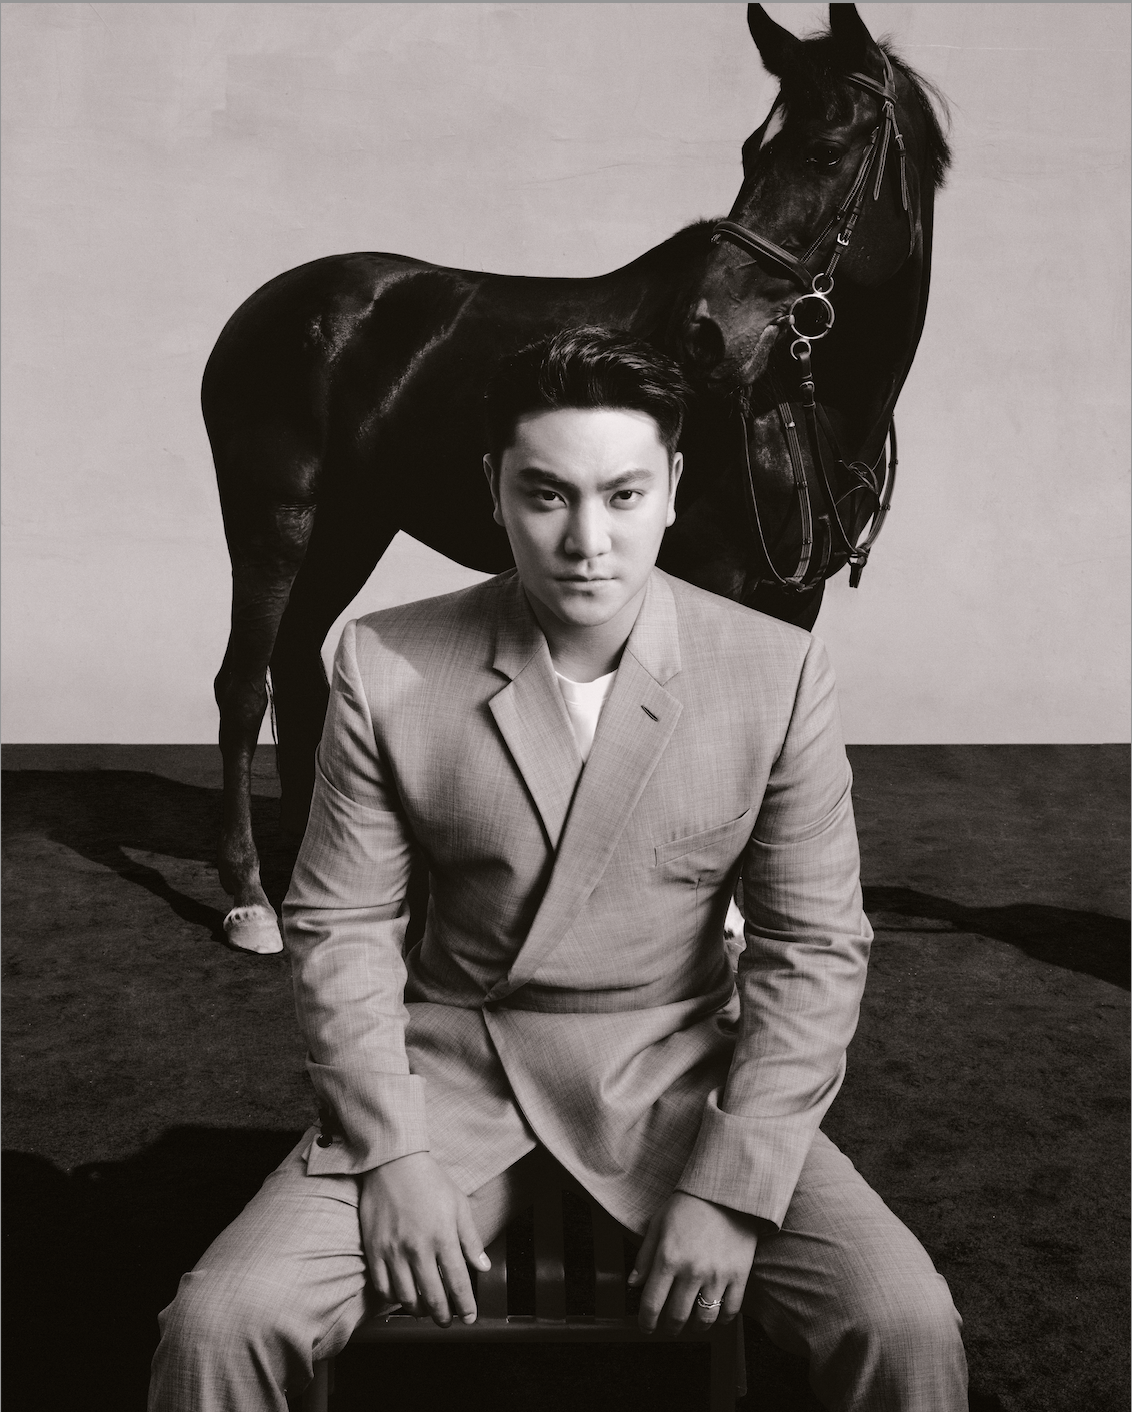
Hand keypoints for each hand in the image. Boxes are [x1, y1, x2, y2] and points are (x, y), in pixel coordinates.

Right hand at [359, 1151, 489, 1326]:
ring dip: (419, 1310)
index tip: (469, 1317)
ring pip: (406, 1298)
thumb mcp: (458, 1204)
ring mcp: (393, 1251)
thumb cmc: (430, 1180)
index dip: (465, 1305)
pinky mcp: (374, 1250)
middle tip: (448, 1321)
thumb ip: (471, 1239)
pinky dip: (393, 1299)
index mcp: (443, 1236)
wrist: (392, 1162)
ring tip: (426, 1310)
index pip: (458, 1282)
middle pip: (433, 1297)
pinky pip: (382, 1287)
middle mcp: (418, 1248)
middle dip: (443, 1315)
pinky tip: (402, 1296)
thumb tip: (483, 1266)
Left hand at [628, 1191, 760, 1335]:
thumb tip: (634, 1284)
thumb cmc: (688, 1205)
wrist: (726, 1191)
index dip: (645, 1322)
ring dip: (695, 1327)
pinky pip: (731, 1311)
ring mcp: (717, 1275)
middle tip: (668, 1327)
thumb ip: (644, 1256)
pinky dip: (722, 1320)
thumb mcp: (658, 1224)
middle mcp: (692, 1270)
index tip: (646, 1326)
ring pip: (704, 1320)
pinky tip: (715, 1315)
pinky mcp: (739, 1275)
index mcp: (668, 1258)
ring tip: (691, 1323)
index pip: (651, 1304)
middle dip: (669, 1328)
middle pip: (677, 1317)